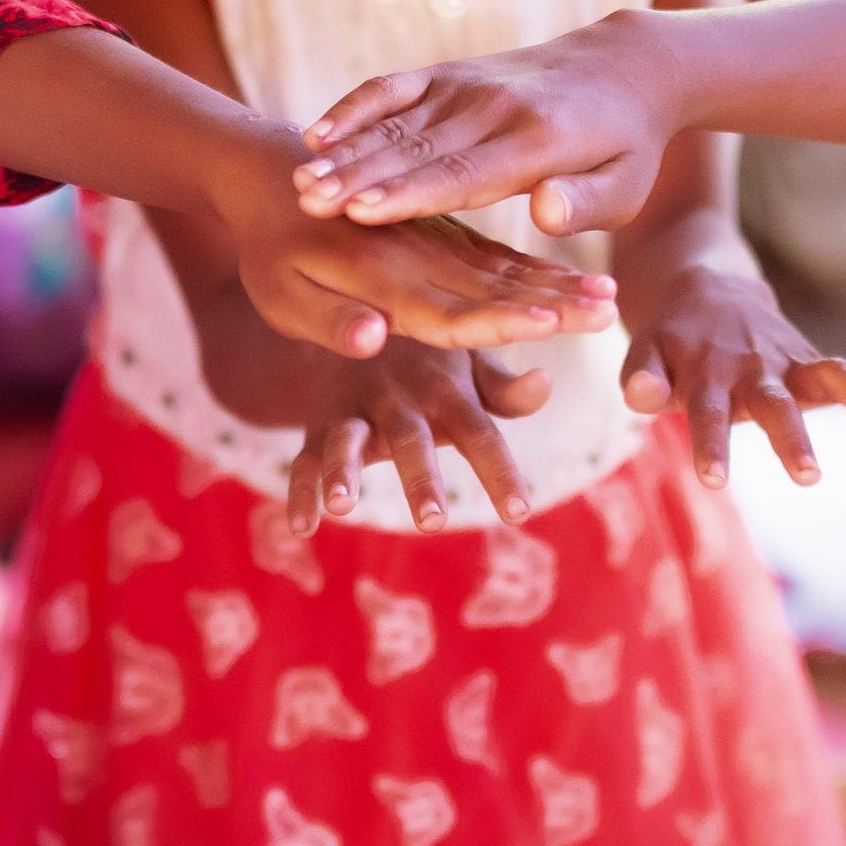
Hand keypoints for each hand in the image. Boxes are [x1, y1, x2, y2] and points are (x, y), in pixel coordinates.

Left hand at [214, 172, 614, 360]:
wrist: (265, 170)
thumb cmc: (266, 246)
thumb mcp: (277, 293)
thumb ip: (328, 319)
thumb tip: (373, 338)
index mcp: (384, 276)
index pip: (453, 308)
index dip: (502, 320)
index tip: (554, 323)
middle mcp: (421, 256)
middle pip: (496, 286)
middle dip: (556, 300)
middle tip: (611, 311)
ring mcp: (435, 241)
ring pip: (506, 266)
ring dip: (557, 282)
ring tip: (610, 295)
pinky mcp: (438, 232)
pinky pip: (493, 252)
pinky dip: (533, 267)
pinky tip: (571, 279)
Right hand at [288, 344, 550, 533]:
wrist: (360, 319)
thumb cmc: (432, 360)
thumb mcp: (471, 366)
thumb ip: (505, 389)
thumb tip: (544, 383)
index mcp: (445, 389)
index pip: (479, 432)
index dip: (498, 470)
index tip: (519, 513)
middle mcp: (398, 398)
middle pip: (411, 439)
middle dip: (420, 478)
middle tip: (433, 521)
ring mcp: (354, 410)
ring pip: (346, 441)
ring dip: (343, 473)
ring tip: (342, 507)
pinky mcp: (318, 424)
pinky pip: (305, 458)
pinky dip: (300, 491)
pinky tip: (301, 527)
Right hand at [290, 20, 674, 237]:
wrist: (627, 65)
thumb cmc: (626, 145)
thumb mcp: (627, 186)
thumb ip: (587, 203)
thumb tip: (547, 213)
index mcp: (536, 142)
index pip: (463, 173)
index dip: (411, 194)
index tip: (363, 212)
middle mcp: (494, 107)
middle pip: (416, 148)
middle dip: (359, 175)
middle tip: (306, 202)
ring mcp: (467, 85)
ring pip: (395, 121)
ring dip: (345, 150)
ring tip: (298, 181)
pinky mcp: (450, 74)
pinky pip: (394, 88)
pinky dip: (354, 106)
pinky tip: (316, 133)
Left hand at [620, 261, 845, 488]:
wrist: (706, 287)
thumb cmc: (671, 339)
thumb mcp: (645, 350)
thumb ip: (639, 373)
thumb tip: (637, 399)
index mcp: (709, 374)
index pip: (708, 413)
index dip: (711, 442)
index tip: (714, 478)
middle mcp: (757, 369)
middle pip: (776, 405)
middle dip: (792, 438)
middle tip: (809, 475)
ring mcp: (793, 364)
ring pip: (833, 377)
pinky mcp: (818, 364)